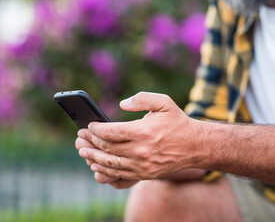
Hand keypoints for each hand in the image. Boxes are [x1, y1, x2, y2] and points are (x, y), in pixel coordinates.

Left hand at [78, 92, 204, 180]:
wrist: (195, 146)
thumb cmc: (177, 122)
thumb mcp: (163, 102)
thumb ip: (142, 98)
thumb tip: (122, 103)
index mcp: (142, 131)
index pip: (110, 132)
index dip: (95, 129)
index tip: (88, 125)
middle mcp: (140, 150)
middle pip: (106, 148)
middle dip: (90, 142)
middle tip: (80, 137)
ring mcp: (142, 165)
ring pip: (110, 164)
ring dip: (93, 158)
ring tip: (83, 152)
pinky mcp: (145, 174)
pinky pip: (120, 175)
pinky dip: (105, 171)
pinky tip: (96, 166)